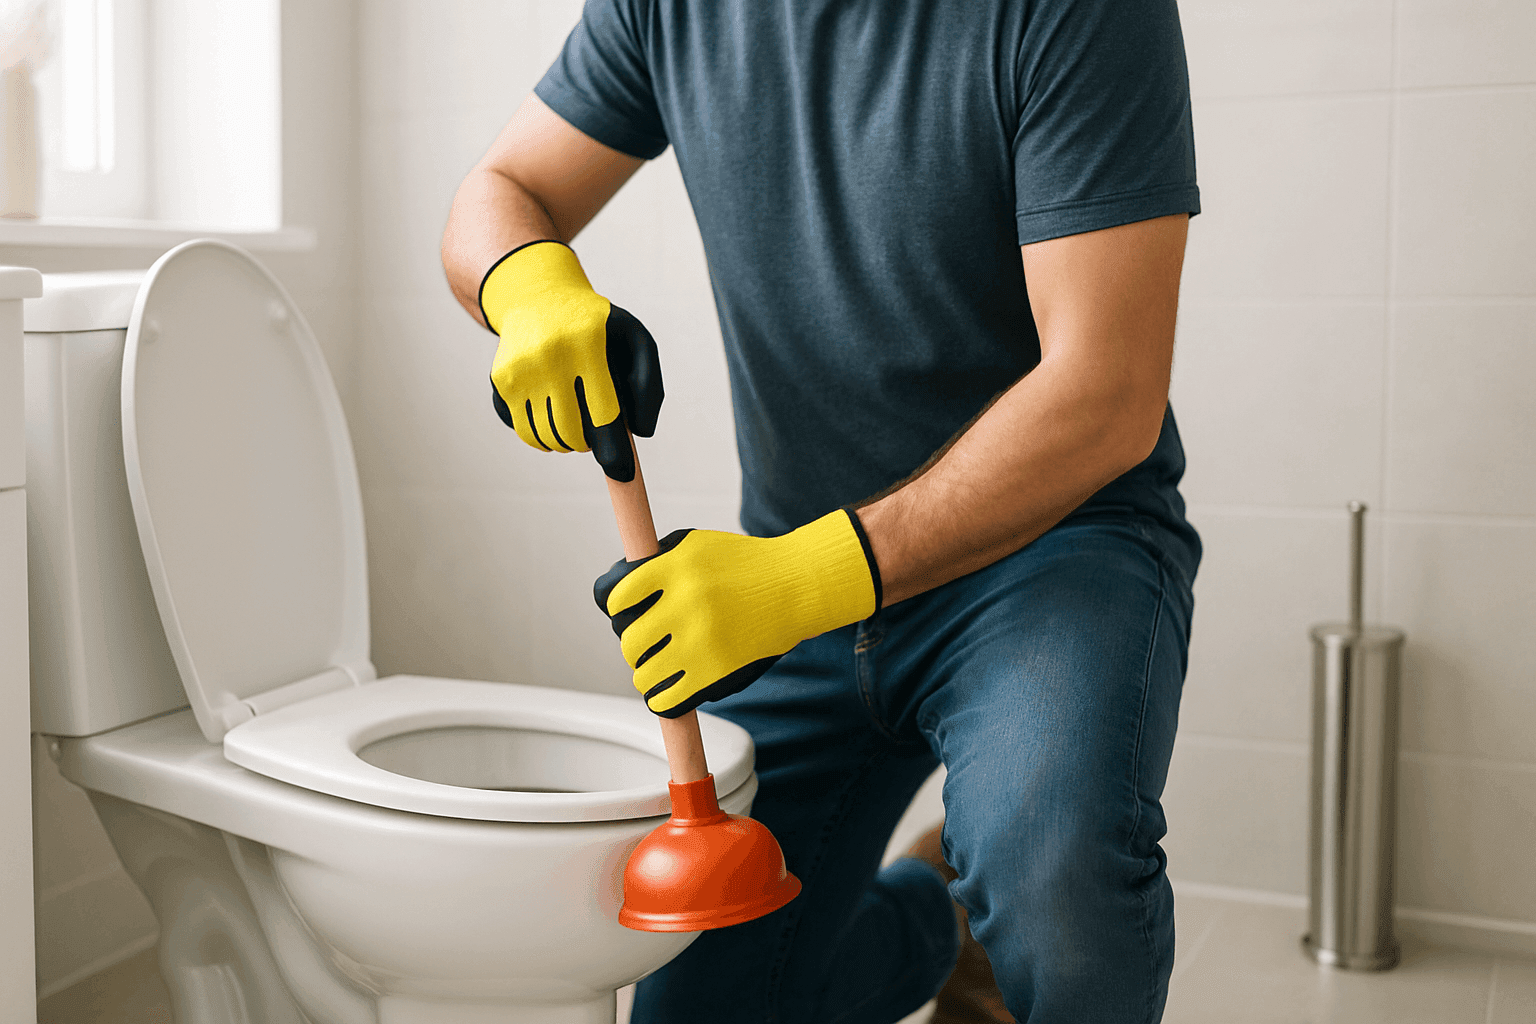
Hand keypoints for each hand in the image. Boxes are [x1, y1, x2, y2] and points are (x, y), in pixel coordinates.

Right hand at [481, 240, 661, 480]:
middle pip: (571, 434)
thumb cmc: (596, 325)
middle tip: (596, 429)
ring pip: (545, 438)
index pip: (603, 413)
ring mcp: (518, 370)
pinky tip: (549, 405)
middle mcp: (548, 356)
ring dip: (565, 441)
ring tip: (575, 415)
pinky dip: (540, 432)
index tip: (623, 474)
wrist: (537, 297)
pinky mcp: (499, 382)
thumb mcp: (635, 339)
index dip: (614, 451)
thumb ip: (648, 384)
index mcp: (588, 344)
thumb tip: (641, 433)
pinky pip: (522, 431)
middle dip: (589, 444)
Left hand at [594, 509, 881, 716]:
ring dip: (644, 672)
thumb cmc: (741, 564)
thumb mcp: (695, 545)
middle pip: (628, 639)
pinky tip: (663, 691)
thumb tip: (611, 594)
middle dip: (633, 642)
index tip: (625, 611)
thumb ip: (653, 563)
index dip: (614, 606)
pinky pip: (667, 699)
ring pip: (643, 672)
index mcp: (676, 567)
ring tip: (655, 665)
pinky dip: (659, 699)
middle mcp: (686, 602)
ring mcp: (701, 640)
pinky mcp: (716, 672)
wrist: (794, 586)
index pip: (614, 596)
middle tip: (646, 641)